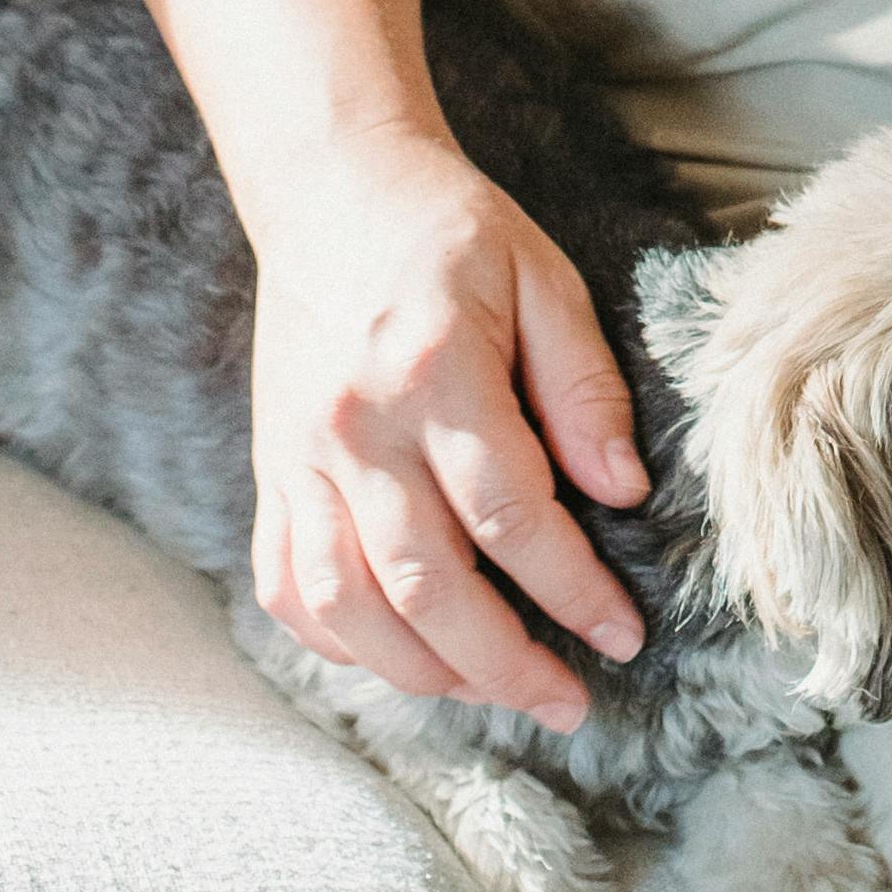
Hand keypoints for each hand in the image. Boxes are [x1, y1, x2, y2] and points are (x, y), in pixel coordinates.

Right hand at [247, 122, 648, 727]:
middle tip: (568, 702)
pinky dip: (338, 641)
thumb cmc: (451, 231)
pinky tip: (398, 657)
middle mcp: (355, 429)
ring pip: (347, 605)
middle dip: (503, 663)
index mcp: (434, 373)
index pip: (511, 517)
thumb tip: (622, 493)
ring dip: (422, 671)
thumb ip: (583, 387)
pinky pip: (287, 585)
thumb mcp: (544, 279)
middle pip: (424, 585)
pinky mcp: (269, 471)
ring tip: (493, 691)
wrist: (330, 189)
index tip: (623, 634)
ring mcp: (298, 458)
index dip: (572, 591)